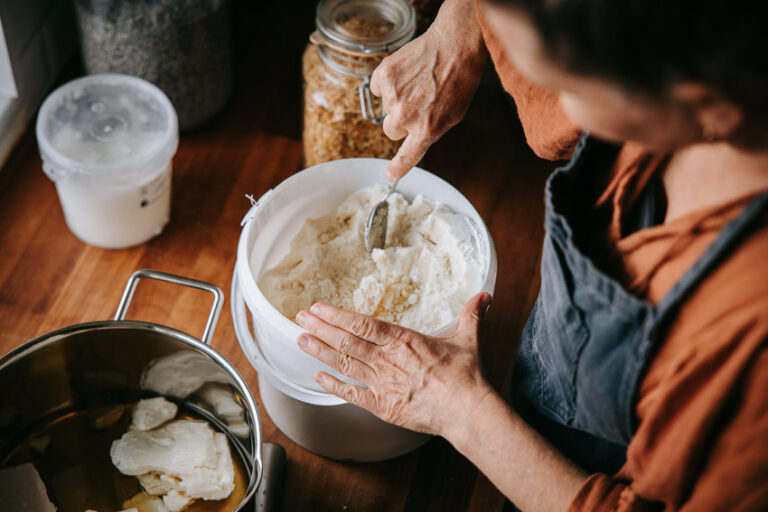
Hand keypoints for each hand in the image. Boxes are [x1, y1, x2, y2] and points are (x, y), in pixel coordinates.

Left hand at [294, 293, 492, 436]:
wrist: (467, 411)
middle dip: (321, 328)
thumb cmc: (467, 376)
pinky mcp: (382, 405)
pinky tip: (317, 378)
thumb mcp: (468, 339)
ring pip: (344, 364)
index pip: (362, 324)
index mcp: (403, 340)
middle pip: (346, 342)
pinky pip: (352, 394)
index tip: (318, 307)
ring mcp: (382, 383)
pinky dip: (334, 385)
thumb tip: (484, 295)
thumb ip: (471, 314)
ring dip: (321, 351)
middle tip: (300, 318)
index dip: (337, 315)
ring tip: (301, 340)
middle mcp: (387, 360)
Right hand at [370, 0, 487, 180]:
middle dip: (401, 121)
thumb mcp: (453, 115)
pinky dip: (388, 83)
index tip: (390, 176)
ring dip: (397, 100)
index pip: (406, 158)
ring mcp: (393, 97)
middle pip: (391, 131)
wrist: (454, 47)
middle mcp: (406, 117)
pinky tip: (406, 74)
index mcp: (426, 130)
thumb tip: (416, 140)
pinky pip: (378, 89)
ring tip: (417, 84)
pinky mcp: (384, 77)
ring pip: (386, 109)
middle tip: (417, 104)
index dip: (397, 168)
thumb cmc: (459, 80)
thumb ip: (431, 131)